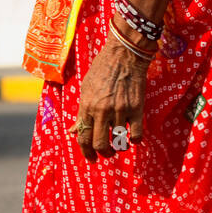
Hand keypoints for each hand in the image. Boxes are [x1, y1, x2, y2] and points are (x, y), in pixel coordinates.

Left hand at [75, 34, 148, 162]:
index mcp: (87, 106)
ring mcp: (121, 110)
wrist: (124, 54)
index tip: (91, 158)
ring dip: (119, 147)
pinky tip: (133, 137)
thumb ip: (81, 111)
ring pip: (119, 141)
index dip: (86, 151)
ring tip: (120, 145)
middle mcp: (103, 110)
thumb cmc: (103, 69)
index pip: (83, 137)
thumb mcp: (86, 88)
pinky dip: (134, 140)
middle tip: (106, 153)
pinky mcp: (137, 108)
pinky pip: (136, 134)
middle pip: (100, 144)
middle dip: (103, 153)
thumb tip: (74, 130)